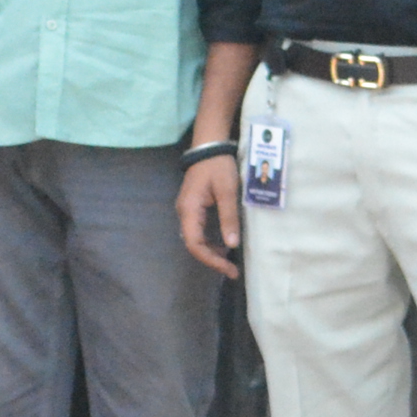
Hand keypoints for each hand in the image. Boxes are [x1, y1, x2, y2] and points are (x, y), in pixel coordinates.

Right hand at [177, 154, 242, 276]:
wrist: (209, 146)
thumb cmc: (218, 167)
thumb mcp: (227, 191)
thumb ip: (229, 218)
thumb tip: (232, 245)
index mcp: (189, 210)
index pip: (195, 244)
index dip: (211, 260)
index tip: (229, 269)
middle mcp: (184, 213)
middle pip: (193, 244)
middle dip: (212, 259)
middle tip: (232, 269)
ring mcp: (187, 210)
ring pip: (195, 239)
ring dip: (210, 252)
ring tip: (229, 260)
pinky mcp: (193, 207)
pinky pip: (198, 231)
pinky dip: (209, 241)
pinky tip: (223, 244)